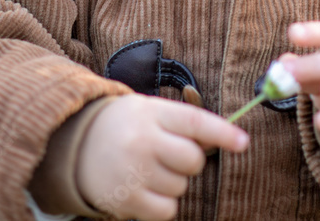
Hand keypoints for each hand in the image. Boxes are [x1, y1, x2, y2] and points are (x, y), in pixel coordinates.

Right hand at [76, 94, 248, 219]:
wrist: (76, 144)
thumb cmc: (125, 125)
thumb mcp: (149, 110)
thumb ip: (183, 123)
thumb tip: (228, 139)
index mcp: (150, 113)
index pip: (195, 122)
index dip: (222, 133)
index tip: (243, 143)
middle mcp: (142, 141)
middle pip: (193, 160)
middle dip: (189, 161)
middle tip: (168, 153)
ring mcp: (133, 172)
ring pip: (181, 186)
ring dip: (172, 181)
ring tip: (147, 168)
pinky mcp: (126, 200)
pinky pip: (167, 209)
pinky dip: (163, 203)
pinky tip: (145, 188)